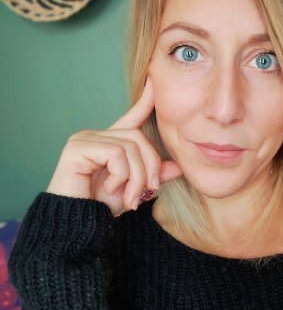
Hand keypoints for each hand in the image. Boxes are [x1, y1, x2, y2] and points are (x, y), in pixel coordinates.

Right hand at [46, 76, 181, 216]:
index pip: (132, 117)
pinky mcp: (78, 148)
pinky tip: (111, 189)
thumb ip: (153, 175)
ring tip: (129, 198)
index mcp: (110, 143)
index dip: (145, 100)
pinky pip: (115, 153)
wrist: (78, 227)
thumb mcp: (133, 189)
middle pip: (139, 138)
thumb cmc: (100, 207)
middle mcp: (96, 135)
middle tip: (146, 193)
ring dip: (136, 178)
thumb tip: (178, 166)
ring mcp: (85, 139)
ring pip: (130, 147)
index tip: (155, 82)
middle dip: (149, 168)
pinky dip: (120, 175)